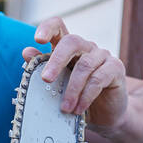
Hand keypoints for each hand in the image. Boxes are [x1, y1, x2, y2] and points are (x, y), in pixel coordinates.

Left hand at [23, 16, 128, 130]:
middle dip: (57, 61)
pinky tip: (78, 109)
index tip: (38, 40)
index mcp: (69, 49)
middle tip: (46, 80)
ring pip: (85, 65)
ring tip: (64, 108)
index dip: (48, 28)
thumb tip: (26, 52)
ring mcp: (103, 56)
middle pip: (72, 42)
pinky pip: (99, 79)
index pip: (58, 27)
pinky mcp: (116, 69)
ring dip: (72, 89)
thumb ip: (42, 69)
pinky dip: (86, 96)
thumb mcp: (57, 86)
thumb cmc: (76, 98)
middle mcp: (86, 48)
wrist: (104, 116)